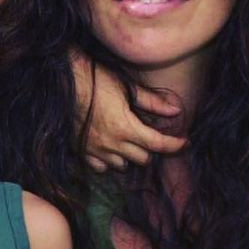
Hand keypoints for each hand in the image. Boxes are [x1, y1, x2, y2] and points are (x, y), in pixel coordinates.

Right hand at [72, 54, 185, 172]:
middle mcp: (111, 144)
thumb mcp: (128, 88)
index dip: (175, 145)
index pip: (158, 144)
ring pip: (122, 165)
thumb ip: (153, 103)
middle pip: (143, 158)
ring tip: (129, 142)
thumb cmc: (97, 81)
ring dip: (130, 156)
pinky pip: (100, 167)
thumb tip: (176, 111)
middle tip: (150, 135)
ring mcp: (95, 150)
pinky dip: (109, 161)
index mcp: (126, 128)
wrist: (65, 82)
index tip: (184, 142)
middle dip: (151, 148)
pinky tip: (110, 149)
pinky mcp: (81, 150)